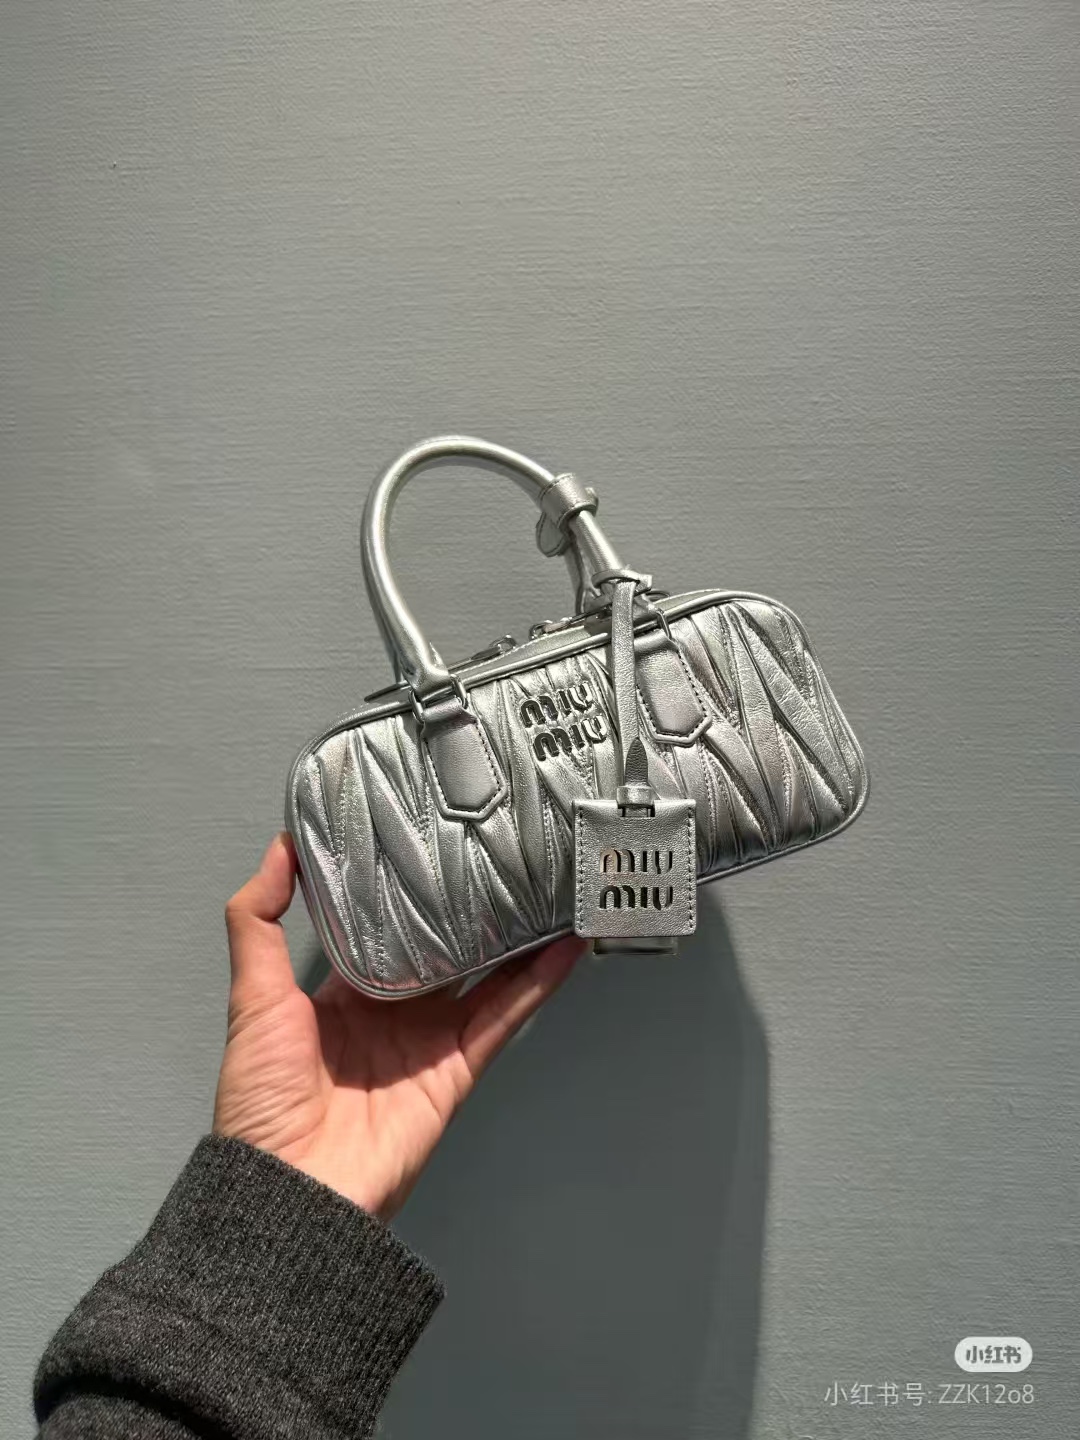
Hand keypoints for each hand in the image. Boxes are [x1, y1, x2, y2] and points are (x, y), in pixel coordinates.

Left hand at [213, 833, 580, 1219]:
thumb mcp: (252, 995)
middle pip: (445, 949)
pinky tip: (562, 949)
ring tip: (545, 892)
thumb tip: (277, 849)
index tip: (430, 842)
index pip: (386, 929)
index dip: (408, 890)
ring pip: (486, 976)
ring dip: (519, 939)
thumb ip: (258, 920)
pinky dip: (537, 984)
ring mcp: (429, 1041)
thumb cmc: (262, 1101)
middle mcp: (392, 1014)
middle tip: (501, 855)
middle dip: (471, 909)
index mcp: (342, 996)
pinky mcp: (458, 1068)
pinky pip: (504, 1017)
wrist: (293, 1189)